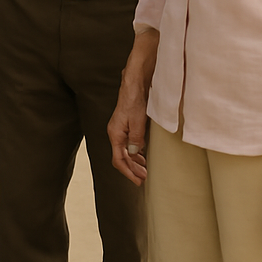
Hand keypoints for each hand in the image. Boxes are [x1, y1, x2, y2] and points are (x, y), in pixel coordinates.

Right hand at [108, 30, 158, 184]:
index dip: (128, 172)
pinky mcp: (130, 124)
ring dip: (134, 163)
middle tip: (145, 179)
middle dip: (132, 170)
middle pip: (120, 157)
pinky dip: (137, 154)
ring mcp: (122, 128)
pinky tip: (145, 156)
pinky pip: (130, 144)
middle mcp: (117, 131)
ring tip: (145, 171)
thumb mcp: (137, 119)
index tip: (139, 182)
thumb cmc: (135, 97)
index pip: (118, 158)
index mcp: (115, 132)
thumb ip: (135, 138)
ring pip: (125, 151)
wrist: (136, 79)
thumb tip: (133, 154)